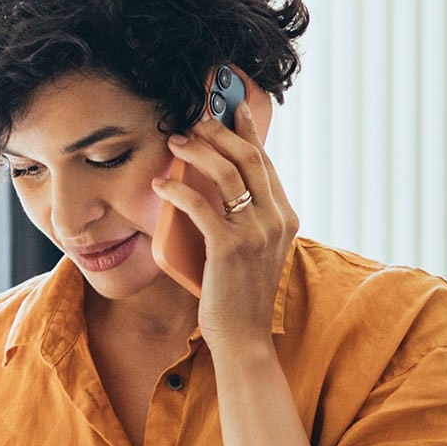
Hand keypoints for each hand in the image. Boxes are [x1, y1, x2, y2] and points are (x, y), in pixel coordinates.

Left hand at [151, 110, 298, 343]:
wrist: (243, 338)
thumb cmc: (239, 294)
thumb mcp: (252, 250)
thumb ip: (245, 219)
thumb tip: (214, 184)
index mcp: (285, 217)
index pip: (265, 162)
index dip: (247, 130)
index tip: (231, 107)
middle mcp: (276, 220)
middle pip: (248, 158)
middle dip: (219, 131)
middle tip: (194, 120)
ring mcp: (255, 233)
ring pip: (227, 173)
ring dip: (198, 151)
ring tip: (175, 142)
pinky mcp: (230, 248)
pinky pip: (201, 205)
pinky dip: (177, 190)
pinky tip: (161, 185)